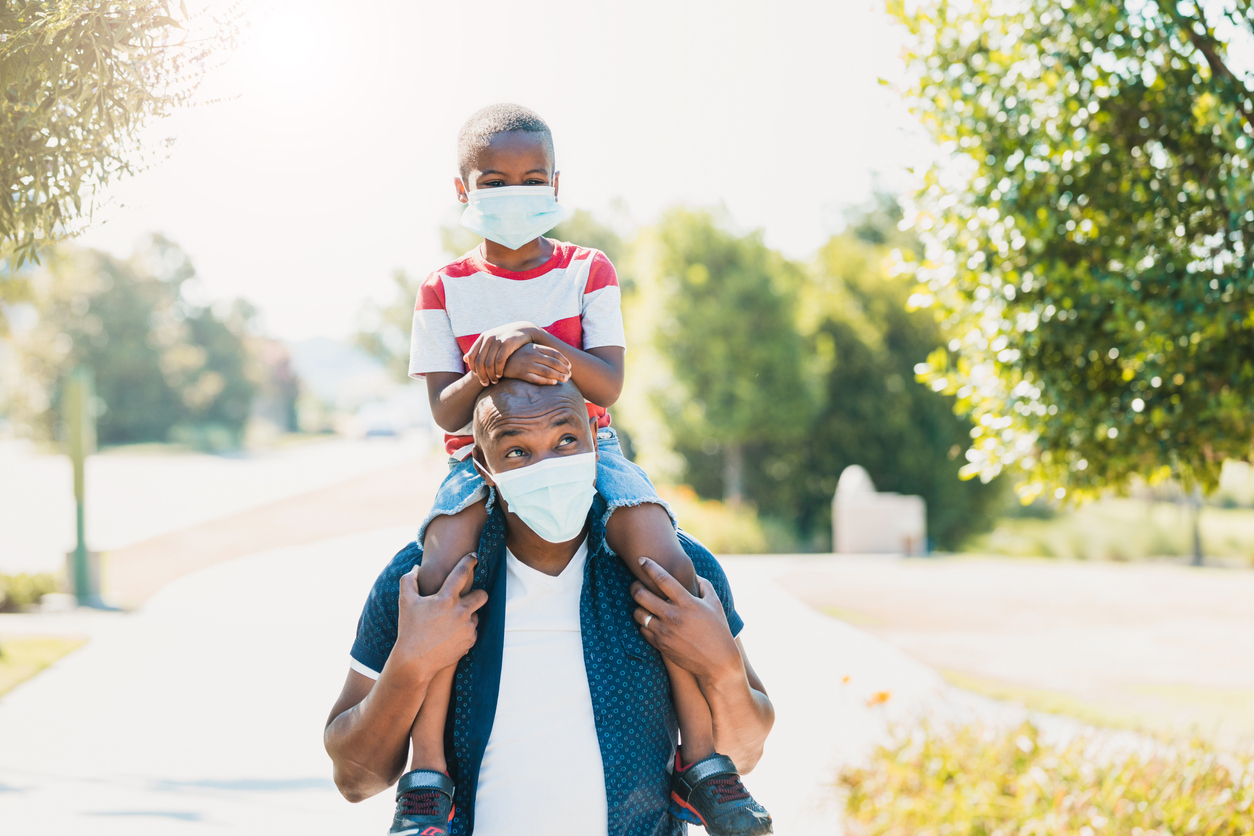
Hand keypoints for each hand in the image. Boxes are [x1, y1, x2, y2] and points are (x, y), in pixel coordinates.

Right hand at [394, 554, 488, 677]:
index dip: (469, 561)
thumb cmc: (409, 629)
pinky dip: (465, 630)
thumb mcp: (405, 602)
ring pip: (476, 615)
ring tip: (450, 622)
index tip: (474, 556)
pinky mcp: (470, 641)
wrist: (415, 661)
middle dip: (478, 593)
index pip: (462, 573)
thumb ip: (409, 580)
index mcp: (446, 599)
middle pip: (482, 595)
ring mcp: (467, 628)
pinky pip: (473, 631)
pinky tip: (451, 634)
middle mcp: (461, 612)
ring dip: (468, 615)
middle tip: (469, 596)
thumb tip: (417, 568)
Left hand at [463, 322, 537, 385]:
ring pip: (489, 363)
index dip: (473, 369)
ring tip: (494, 381)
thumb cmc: (507, 338)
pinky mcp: (507, 343)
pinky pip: (499, 361)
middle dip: (481, 375)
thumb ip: (478, 350)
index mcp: (483, 337)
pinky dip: (498, 370)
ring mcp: (498, 340)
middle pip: (480, 362)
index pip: (472, 356)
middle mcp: (489, 338)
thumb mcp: (491, 340)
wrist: (525, 329)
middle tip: (485, 383)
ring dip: (490, 375)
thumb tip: (465, 359)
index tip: (478, 377)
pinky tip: (499, 375)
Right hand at [501, 343, 571, 384]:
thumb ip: (539, 351)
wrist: (496, 361)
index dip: (564, 360)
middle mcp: (531, 354)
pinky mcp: (521, 373)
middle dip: (564, 369)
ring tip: (565, 380)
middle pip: (553, 362)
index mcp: (534, 347)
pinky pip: (537, 379)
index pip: (554, 353)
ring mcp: (526, 364)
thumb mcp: (527, 349)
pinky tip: (553, 383)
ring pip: (547, 371)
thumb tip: (556, 358)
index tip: (570, 366)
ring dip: (558, 376)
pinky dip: (547, 381)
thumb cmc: (515, 355)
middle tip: (570, 375)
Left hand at [631, 558, 741, 682]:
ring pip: (638, 614)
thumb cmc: (719, 630)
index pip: (663, 579)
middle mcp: (673, 616)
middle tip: (636, 584)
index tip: (642, 559)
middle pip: (642, 596)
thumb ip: (704, 586)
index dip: (650, 567)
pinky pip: (642, 630)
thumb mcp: (715, 604)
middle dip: (635, 586)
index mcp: (687, 603)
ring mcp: (665, 632)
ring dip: (638, 606)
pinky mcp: (661, 645)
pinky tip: (649, 621)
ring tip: (642, 604)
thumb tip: (694, 575)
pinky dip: (643, 624)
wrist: (718, 662)